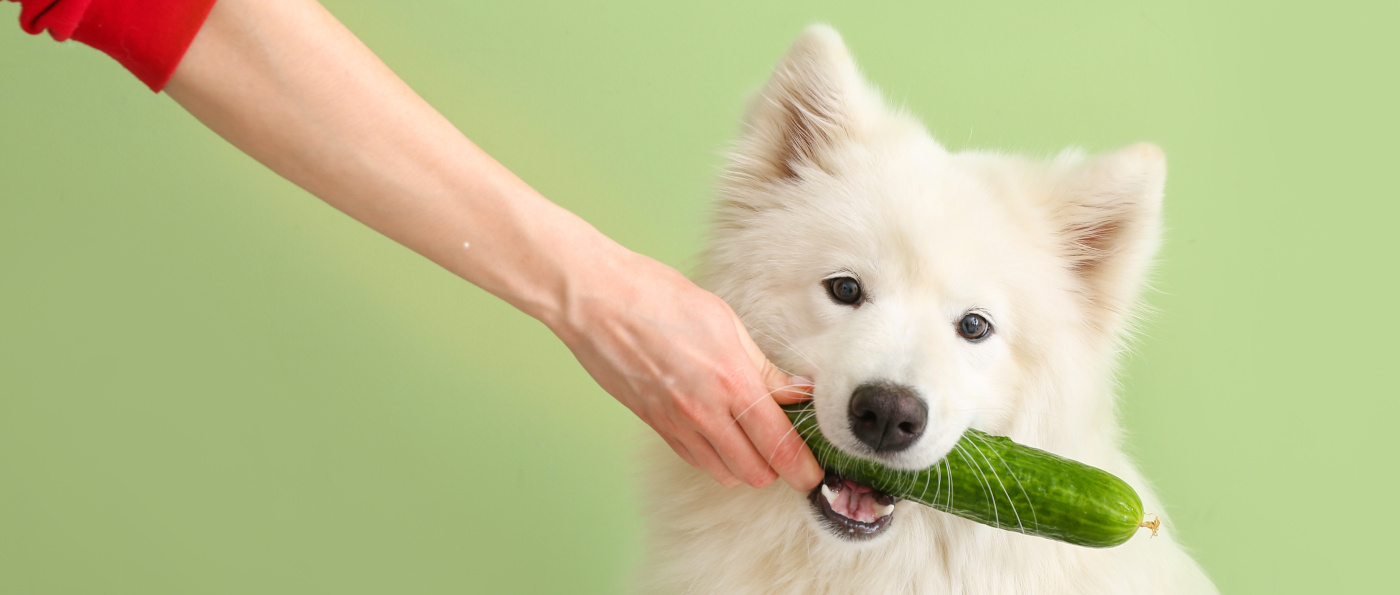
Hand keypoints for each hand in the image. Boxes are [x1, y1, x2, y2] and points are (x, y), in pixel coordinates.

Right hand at [549, 249, 823, 490]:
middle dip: (778, 469)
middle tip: (787, 450)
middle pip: (755, 472)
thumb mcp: (725, 323)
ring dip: (745, 466)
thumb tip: (796, 391)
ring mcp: (677, 423)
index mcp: (731, 382)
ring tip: (753, 442)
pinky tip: (719, 434)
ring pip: (725, 472)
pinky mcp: (655, 425)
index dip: (803, 468)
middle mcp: (705, 412)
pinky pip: (694, 459)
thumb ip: (763, 367)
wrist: (597, 303)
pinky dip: (714, 458)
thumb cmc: (659, 300)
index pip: (779, 445)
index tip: (815, 472)